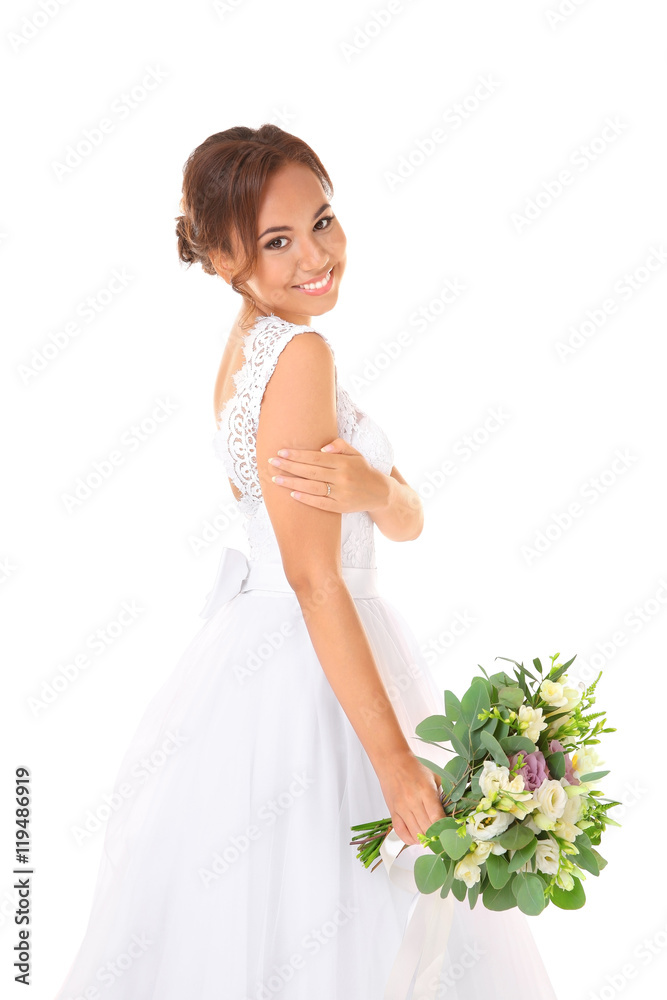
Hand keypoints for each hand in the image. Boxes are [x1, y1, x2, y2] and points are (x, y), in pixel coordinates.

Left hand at [267, 437, 389, 513]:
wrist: (380, 493)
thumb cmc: (362, 470)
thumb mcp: (355, 454)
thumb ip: (339, 446)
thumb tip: (322, 448)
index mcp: (344, 463)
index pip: (315, 458)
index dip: (297, 455)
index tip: (281, 452)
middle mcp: (342, 478)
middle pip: (310, 472)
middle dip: (289, 467)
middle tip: (271, 463)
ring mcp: (341, 494)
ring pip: (312, 488)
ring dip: (292, 483)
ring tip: (275, 479)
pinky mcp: (340, 508)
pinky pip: (320, 503)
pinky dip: (305, 498)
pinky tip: (292, 494)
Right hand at [376, 752, 445, 845]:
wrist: (392, 762)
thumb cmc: (414, 769)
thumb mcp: (434, 777)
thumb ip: (444, 794)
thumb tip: (452, 811)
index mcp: (426, 791)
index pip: (437, 817)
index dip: (445, 827)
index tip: (451, 830)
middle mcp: (413, 801)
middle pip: (427, 828)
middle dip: (437, 835)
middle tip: (443, 835)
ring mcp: (401, 808)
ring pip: (415, 833)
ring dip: (425, 838)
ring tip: (431, 837)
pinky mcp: (393, 812)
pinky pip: (401, 832)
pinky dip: (410, 840)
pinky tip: (417, 838)